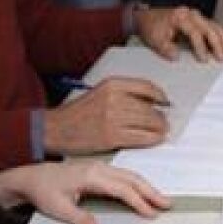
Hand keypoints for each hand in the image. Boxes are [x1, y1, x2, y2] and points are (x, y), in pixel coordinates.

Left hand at [0, 160, 169, 223]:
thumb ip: (77, 218)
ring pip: (130, 175)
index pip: (122, 189)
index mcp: (92, 176)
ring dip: (146, 187)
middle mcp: (99, 168)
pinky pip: (123, 175)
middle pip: (132, 179)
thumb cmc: (44, 190)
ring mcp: (99, 167)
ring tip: (161, 199)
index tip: (151, 213)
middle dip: (151, 191)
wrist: (32, 177)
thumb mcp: (57, 207)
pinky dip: (136, 184)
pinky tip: (143, 192)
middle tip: (167, 204)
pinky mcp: (98, 171)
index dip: (138, 202)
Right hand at [43, 77, 169, 153]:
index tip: (165, 102)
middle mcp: (114, 98)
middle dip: (161, 116)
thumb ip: (123, 93)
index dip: (160, 95)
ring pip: (148, 122)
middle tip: (165, 121)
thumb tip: (151, 101)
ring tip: (162, 131)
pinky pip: (140, 137)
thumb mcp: (100, 92)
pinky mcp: (111, 136)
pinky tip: (155, 139)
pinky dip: (152, 139)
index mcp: (112, 84)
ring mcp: (113, 118)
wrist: (56, 129)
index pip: (146, 87)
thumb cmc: (78, 113)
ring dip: (160, 128)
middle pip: (149, 107)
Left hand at [134, 5, 222, 62]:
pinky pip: (214, 27)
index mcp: (180, 17)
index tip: (204, 60)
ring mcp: (197, 16)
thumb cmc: (151, 27)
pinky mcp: (200, 20)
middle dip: (218, 44)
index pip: (194, 32)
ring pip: (215, 27)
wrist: (147, 17)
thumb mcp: (154, 39)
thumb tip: (177, 56)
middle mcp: (191, 14)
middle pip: (210, 28)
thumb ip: (165, 48)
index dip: (200, 47)